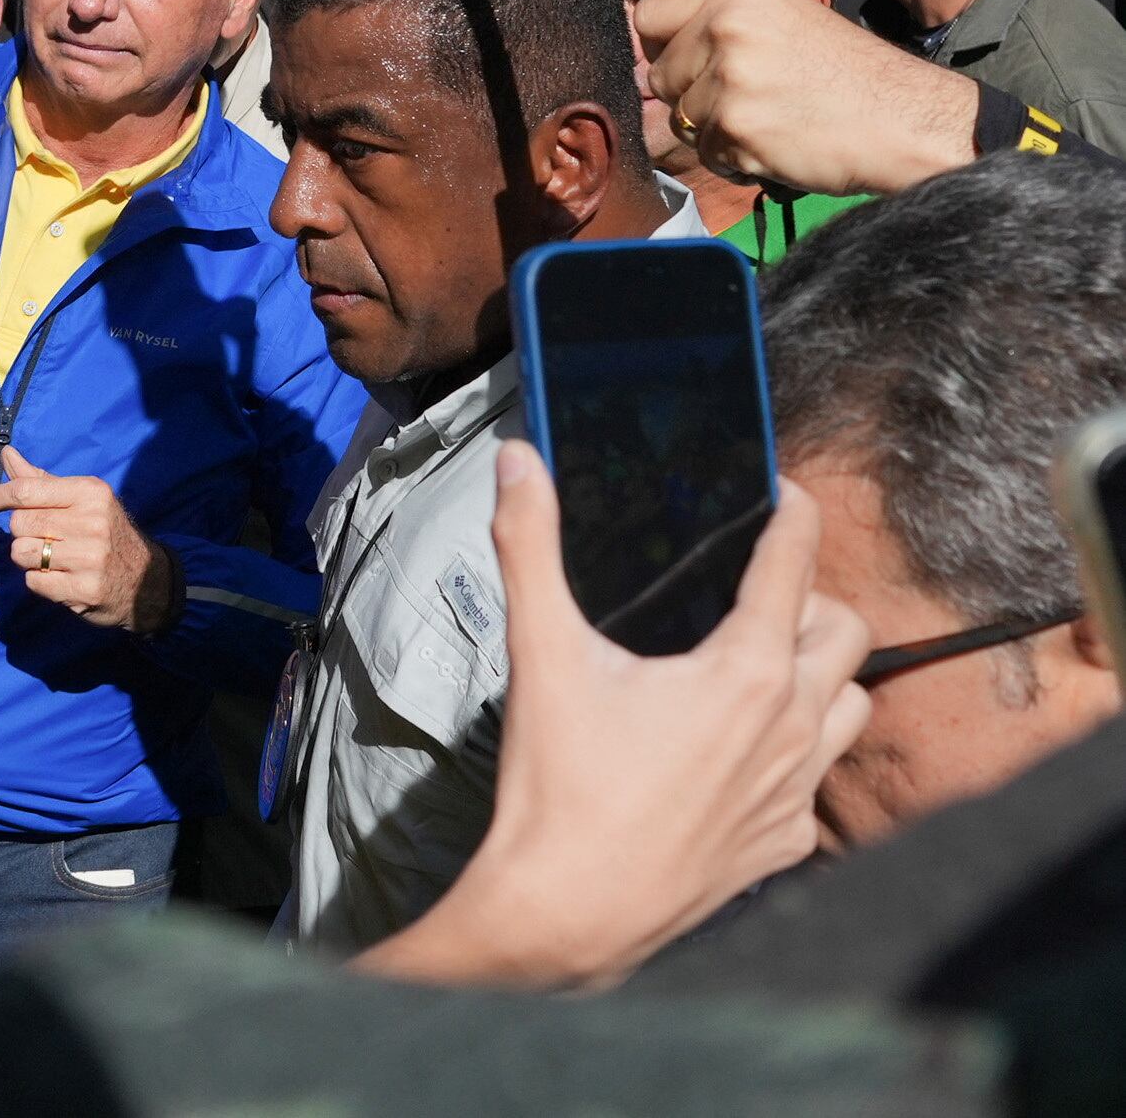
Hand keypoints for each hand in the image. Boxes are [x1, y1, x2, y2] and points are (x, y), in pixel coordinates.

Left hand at [0, 445, 168, 631]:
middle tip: (43, 537)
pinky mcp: (84, 589)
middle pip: (19, 523)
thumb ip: (40, 480)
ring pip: (21, 553)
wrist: (148, 581)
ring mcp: (89, 557)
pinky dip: (39, 582)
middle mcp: (92, 521)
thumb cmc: (105, 532)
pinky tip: (61, 578)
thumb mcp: (81, 499)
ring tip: (52, 558)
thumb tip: (6, 453)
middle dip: (22, 532)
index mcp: (89, 492)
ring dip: (28, 559)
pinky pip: (33, 582)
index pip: (26, 490)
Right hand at [383, 443, 866, 987]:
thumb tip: (518, 462)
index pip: (793, 564)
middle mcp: (789, 726)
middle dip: (810, 599)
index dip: (793, 517)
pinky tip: (739, 754)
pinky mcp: (787, 841)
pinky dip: (796, 753)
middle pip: (846, 630)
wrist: (569, 910)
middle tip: (756, 592)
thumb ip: (530, 546)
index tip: (786, 497)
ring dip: (821, 676)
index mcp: (743, 671)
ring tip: (763, 668)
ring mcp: (796, 789)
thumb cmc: (560, 786)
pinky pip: (819, 780)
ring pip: (853, 704)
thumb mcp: (540, 652)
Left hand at [634, 0, 978, 196]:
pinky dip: (734, 158)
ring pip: (680, 117)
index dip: (664, 43)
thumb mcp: (785, 18)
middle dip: (693, 94)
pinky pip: (704, 152)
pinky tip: (777, 142)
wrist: (905, 119)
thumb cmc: (849, 75)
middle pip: (659, 74)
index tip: (688, 58)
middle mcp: (726, 25)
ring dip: (714, 129)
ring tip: (771, 117)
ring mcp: (728, 76)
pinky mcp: (734, 126)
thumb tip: (652, 42)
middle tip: (751, 96)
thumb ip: (720, 22)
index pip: (649, 14)